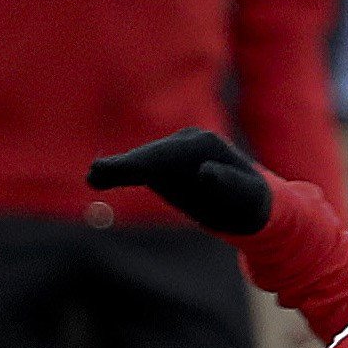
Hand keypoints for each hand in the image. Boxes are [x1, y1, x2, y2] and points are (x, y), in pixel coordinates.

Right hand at [87, 128, 270, 235]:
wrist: (253, 205)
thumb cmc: (252, 203)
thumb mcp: (246, 196)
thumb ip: (227, 183)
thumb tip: (205, 172)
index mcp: (204, 144)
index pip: (168, 155)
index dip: (143, 164)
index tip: (126, 169)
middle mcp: (186, 142)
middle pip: (150, 156)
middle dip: (125, 166)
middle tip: (96, 173)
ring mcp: (175, 152)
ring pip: (142, 162)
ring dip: (118, 169)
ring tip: (93, 176)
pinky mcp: (167, 166)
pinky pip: (141, 170)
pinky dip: (123, 173)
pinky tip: (99, 177)